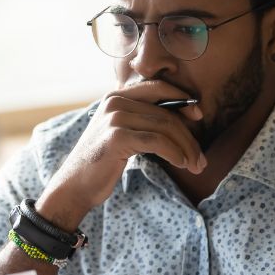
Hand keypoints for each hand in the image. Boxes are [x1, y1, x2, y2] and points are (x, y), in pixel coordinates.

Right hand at [36, 81, 206, 230]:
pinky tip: (181, 164)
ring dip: (186, 148)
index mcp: (115, 96)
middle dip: (188, 136)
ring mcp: (115, 118)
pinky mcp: (117, 136)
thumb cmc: (101, 163)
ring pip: (165, 127)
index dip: (182, 100)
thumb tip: (182, 119)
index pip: (158, 89)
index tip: (199, 117)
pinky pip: (157, 141)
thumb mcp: (120, 133)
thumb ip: (141, 120)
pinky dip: (175, 153)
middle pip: (166, 113)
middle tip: (200, 158)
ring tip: (195, 165)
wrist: (74, 186)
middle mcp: (114, 101)